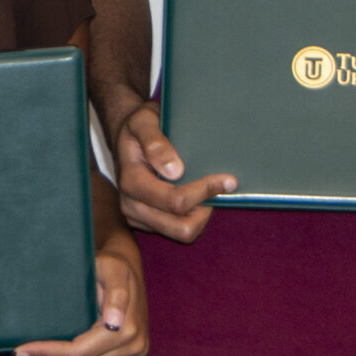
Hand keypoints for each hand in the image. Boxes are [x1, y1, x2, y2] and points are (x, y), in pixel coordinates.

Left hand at [16, 240, 148, 355]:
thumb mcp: (112, 270)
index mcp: (126, 329)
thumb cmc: (114, 267)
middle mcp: (133, 347)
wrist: (130, 271)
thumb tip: (114, 323)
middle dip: (54, 354)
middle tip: (31, 343)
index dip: (48, 351)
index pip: (78, 352)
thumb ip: (115, 293)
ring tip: (59, 335)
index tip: (21, 350)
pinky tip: (79, 338)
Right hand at [110, 104, 235, 242]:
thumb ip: (155, 142)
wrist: (126, 138)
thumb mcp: (143, 122)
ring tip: (210, 191)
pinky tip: (198, 195)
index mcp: (131, 182)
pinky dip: (194, 216)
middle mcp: (132, 205)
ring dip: (201, 215)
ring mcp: (139, 217)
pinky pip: (178, 230)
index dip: (205, 192)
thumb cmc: (138, 126)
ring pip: (183, 233)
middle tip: (223, 188)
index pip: (174, 201)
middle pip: (181, 227)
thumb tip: (174, 171)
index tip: (229, 180)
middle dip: (206, 210)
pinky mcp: (148, 223)